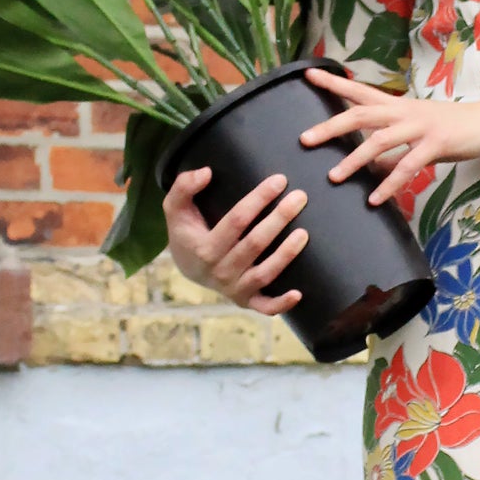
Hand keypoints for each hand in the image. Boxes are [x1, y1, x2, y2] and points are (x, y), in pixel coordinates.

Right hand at [161, 164, 308, 314]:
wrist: (188, 266)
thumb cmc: (187, 231)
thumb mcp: (176, 208)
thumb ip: (184, 186)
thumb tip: (206, 172)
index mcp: (203, 248)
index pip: (236, 220)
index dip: (258, 199)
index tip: (279, 180)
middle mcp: (219, 271)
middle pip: (255, 244)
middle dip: (279, 219)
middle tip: (300, 198)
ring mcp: (233, 288)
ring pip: (264, 273)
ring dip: (286, 254)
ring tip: (304, 233)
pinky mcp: (245, 301)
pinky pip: (264, 306)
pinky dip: (281, 303)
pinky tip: (298, 293)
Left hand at [297, 69, 479, 207]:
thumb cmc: (458, 129)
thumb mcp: (421, 136)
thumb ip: (395, 150)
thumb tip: (372, 168)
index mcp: (400, 107)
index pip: (361, 91)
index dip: (334, 83)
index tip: (308, 74)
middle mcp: (406, 112)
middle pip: (361, 113)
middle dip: (331, 125)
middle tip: (304, 138)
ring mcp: (421, 126)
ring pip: (379, 139)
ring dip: (354, 158)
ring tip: (334, 176)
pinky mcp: (438, 143)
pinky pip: (408, 165)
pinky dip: (390, 182)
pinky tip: (375, 198)